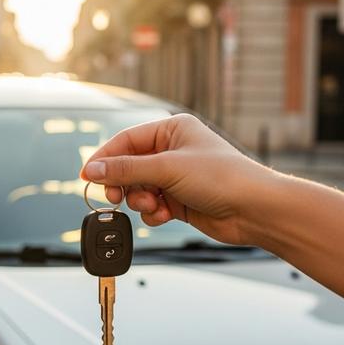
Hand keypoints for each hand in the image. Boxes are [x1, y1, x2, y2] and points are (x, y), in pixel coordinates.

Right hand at [80, 113, 270, 245]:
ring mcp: (175, 176)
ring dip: (140, 200)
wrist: (255, 210)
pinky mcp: (179, 200)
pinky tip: (166, 214)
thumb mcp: (167, 168)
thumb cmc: (223, 178)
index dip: (104, 158)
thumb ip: (126, 169)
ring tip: (155, 205)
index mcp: (171, 130)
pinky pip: (151, 205)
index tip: (87, 176)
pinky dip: (153, 212)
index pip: (125, 140)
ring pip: (138, 188)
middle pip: (128, 166)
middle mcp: (172, 150)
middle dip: (124, 183)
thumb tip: (92, 170)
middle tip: (116, 197)